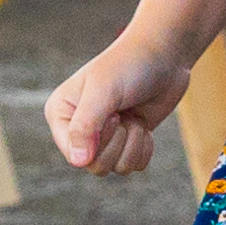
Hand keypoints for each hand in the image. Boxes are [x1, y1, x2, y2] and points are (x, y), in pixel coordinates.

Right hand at [44, 42, 190, 177]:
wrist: (164, 55)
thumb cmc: (129, 66)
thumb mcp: (104, 92)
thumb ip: (86, 126)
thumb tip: (78, 163)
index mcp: (61, 114)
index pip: (73, 155)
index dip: (99, 142)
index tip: (113, 115)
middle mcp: (78, 129)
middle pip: (96, 166)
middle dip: (118, 142)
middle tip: (123, 114)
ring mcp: (104, 137)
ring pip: (116, 168)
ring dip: (133, 143)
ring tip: (134, 116)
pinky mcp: (126, 141)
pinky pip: (134, 166)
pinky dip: (144, 147)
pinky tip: (143, 124)